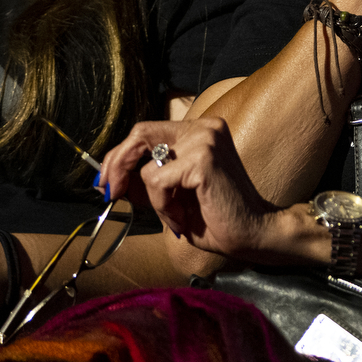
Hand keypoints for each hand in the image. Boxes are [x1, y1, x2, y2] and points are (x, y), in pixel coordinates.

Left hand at [98, 118, 290, 261]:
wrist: (254, 234)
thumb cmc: (218, 218)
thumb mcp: (174, 196)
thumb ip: (148, 181)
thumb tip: (113, 178)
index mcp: (200, 131)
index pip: (147, 130)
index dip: (121, 154)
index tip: (106, 180)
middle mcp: (203, 127)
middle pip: (140, 134)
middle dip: (117, 164)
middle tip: (109, 193)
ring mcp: (204, 140)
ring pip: (147, 167)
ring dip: (154, 200)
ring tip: (176, 216)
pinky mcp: (203, 159)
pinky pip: (157, 182)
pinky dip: (163, 206)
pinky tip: (182, 217)